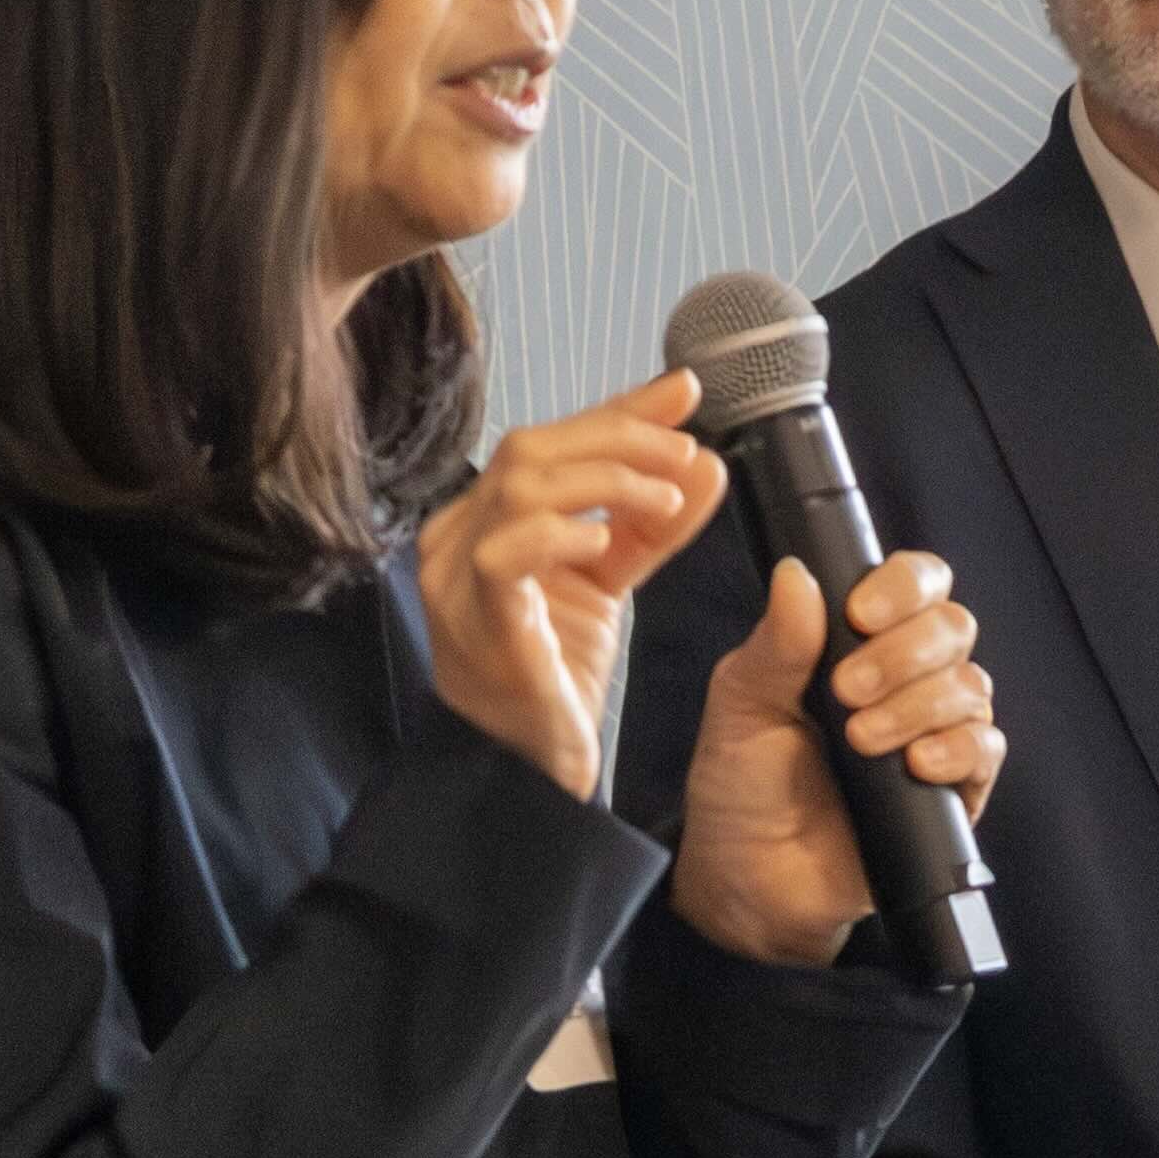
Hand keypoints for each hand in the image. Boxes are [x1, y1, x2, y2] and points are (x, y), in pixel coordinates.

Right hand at [416, 372, 730, 800]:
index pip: (546, 442)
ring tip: (663, 500)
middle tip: (684, 452)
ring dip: (606, 479)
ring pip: (520, 485)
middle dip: (618, 437)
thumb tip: (703, 460)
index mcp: (481, 519)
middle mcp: (455, 538)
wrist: (534, 763)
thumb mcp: (610, 575)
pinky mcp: (476, 620)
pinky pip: (505, 553)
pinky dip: (562, 533)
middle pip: (530, 449)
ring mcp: (455, 579)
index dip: (616, 412)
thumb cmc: (558, 668)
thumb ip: (649, 517)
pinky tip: (603, 543)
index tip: (685, 394)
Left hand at [669, 550, 1001, 967]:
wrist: (749, 879)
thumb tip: (798, 572)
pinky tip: (915, 765)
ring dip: (917, 705)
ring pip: (970, 686)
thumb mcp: (741, 703)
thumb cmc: (742, 784)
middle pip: (952, 626)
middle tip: (845, 690)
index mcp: (860, 639)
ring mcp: (935, 731)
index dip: (903, 586)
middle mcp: (908, 676)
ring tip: (860, 741)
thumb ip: (777, 641)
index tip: (859, 613)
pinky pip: (986, 748)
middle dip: (903, 652)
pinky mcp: (955, 788)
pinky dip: (956, 749)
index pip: (916, 581)